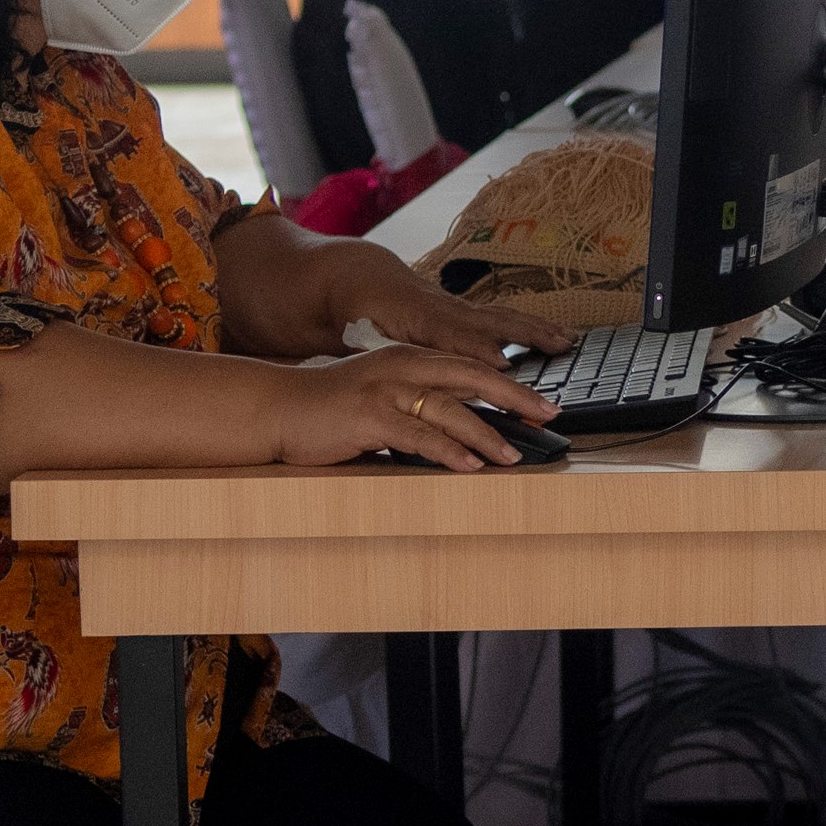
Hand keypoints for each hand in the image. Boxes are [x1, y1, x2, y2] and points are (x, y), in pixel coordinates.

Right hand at [267, 344, 559, 472]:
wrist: (275, 408)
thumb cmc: (332, 410)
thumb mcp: (384, 399)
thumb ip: (421, 406)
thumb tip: (469, 429)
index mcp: (411, 360)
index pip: (473, 369)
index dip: (512, 386)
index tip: (546, 404)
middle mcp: (402, 367)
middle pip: (473, 378)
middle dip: (516, 399)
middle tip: (550, 417)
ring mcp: (385, 389)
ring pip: (449, 409)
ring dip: (486, 434)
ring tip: (514, 456)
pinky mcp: (367, 416)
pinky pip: (417, 435)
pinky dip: (447, 451)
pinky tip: (469, 466)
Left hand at [333, 249, 574, 366]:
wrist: (352, 279)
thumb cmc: (353, 314)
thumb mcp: (360, 338)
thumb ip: (387, 356)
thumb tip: (404, 379)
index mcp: (416, 318)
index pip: (452, 335)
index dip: (476, 350)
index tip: (502, 365)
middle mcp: (444, 310)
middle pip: (492, 323)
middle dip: (528, 336)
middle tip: (560, 348)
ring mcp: (458, 308)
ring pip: (503, 317)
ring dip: (538, 330)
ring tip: (568, 341)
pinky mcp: (464, 312)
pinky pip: (503, 317)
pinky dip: (531, 325)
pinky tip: (552, 335)